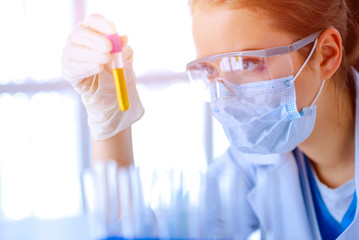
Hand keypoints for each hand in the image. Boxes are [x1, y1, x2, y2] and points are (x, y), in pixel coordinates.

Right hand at [62, 14, 143, 139]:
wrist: (111, 94)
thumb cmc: (115, 71)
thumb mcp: (123, 59)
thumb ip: (122, 49)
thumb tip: (124, 38)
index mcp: (92, 33)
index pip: (92, 21)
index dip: (101, 24)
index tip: (113, 30)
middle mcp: (77, 41)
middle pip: (80, 33)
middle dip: (95, 40)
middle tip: (109, 48)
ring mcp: (70, 56)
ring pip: (73, 50)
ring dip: (91, 54)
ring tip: (105, 60)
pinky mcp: (69, 71)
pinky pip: (72, 67)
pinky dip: (86, 67)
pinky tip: (98, 68)